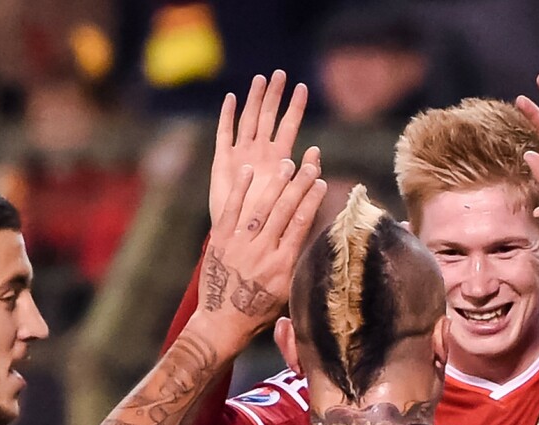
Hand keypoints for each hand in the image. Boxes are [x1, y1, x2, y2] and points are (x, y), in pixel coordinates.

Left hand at [190, 156, 326, 353]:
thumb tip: (313, 243)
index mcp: (282, 264)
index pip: (301, 224)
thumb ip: (296, 265)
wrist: (221, 323)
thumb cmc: (257, 312)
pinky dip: (240, 189)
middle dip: (299, 185)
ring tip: (286, 163)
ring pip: (260, 207)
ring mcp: (239, 244)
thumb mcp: (285, 293)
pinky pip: (231, 209)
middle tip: (309, 165)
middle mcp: (262, 251)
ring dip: (275, 183)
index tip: (321, 182)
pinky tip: (249, 171)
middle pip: (284, 210)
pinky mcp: (219, 241)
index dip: (312, 200)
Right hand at [210, 71, 318, 228]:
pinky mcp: (222, 162)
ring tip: (260, 79)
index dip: (295, 107)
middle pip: (267, 117)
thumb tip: (316, 152)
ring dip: (253, 100)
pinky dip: (227, 116)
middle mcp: (259, 153)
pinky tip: (231, 98)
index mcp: (277, 159)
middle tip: (279, 73)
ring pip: (247, 120)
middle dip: (273, 96)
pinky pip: (224, 135)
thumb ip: (303, 173)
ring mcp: (240, 155)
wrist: (243, 237)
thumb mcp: (291, 195)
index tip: (303, 87)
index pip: (288, 126)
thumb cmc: (269, 221)